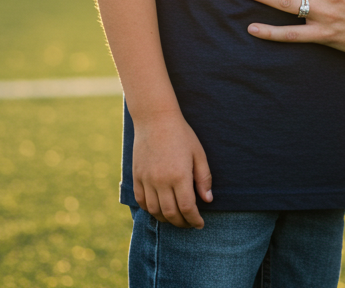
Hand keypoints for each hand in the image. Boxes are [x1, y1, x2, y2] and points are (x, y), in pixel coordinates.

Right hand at [131, 112, 212, 228]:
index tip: (200, 224)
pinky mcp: (136, 176)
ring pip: (154, 210)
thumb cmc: (182, 135)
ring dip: (166, 219)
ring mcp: (146, 179)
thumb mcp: (198, 154)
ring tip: (175, 219)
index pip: (187, 208)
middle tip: (189, 224)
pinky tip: (158, 210)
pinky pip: (141, 200)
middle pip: (171, 213)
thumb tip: (207, 200)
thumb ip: (203, 178)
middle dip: (182, 223)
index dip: (194, 220)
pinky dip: (150, 209)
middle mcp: (161, 181)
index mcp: (179, 176)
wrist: (155, 119)